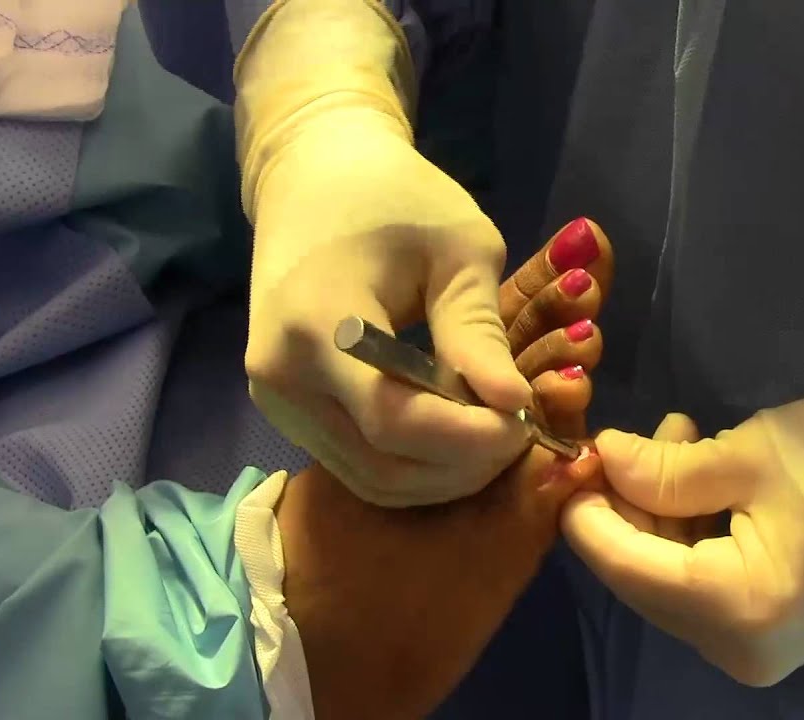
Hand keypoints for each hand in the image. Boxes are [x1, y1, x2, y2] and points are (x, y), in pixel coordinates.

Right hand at [277, 220, 612, 719]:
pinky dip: (415, 465)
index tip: (526, 420)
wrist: (311, 178)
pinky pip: (357, 463)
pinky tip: (457, 437)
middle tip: (521, 434)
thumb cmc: (395, 197)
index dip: (469, 436)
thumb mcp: (457, 248)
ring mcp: (277, 399)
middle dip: (464, 464)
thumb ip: (478, 330)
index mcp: (318, 322)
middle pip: (383, 462)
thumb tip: (513, 404)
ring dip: (442, 475)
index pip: (396, 417)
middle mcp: (282, 376)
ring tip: (494, 436)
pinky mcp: (285, 410)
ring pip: (370, 477)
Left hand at [562, 397, 803, 685]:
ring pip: (664, 576)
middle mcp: (735, 648)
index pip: (618, 563)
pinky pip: (697, 585)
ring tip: (685, 440)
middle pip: (638, 573)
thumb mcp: (752, 455)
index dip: (585, 505)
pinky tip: (704, 478)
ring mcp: (751, 650)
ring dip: (659, 510)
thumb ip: (663, 469)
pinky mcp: (765, 635)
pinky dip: (688, 533)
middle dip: (628, 501)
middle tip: (652, 433)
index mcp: (734, 607)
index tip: (577, 449)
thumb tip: (598, 461)